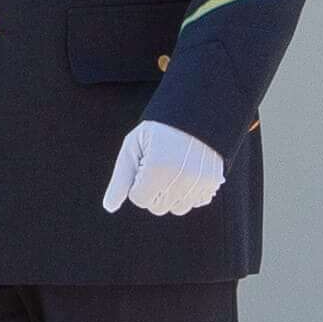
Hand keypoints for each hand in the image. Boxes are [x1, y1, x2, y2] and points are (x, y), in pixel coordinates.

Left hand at [102, 120, 227, 217]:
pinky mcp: (213, 183)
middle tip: (158, 166)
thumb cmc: (158, 130)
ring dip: (171, 195)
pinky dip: (189, 193)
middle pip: (157, 207)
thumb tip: (109, 207)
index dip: (137, 183)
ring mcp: (199, 182)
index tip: (144, 165)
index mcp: (157, 169)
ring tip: (172, 170)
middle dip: (153, 191)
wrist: (195, 113)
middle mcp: (180, 179)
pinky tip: (187, 174)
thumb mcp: (133, 147)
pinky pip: (196, 203)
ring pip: (177, 208)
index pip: (139, 199)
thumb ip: (120, 180)